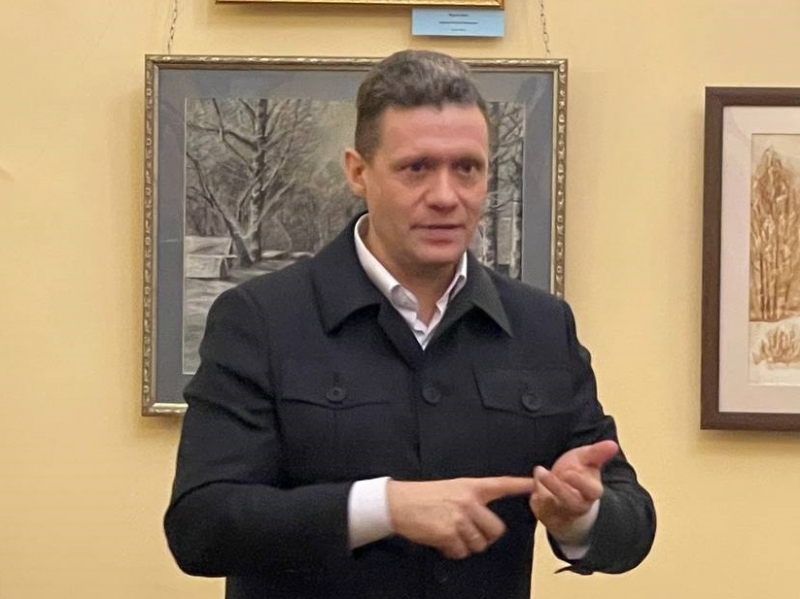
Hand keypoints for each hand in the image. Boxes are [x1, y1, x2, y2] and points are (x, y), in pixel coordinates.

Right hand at [387, 476, 534, 559]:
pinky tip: (442, 540)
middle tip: (469, 532)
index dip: (520, 485)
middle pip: (496, 529)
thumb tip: (484, 519)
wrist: (398, 503)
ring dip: (466, 544)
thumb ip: (470, 499)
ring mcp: (459, 517)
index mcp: (470, 487)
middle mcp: (468, 501)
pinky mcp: (449, 533)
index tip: (535, 484)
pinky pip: (461, 551)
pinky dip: (452, 550)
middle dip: (485, 536)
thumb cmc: (423, 497)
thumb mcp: (451, 489)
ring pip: (479, 543)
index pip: (501, 484)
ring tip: (451, 534)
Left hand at [529, 440, 617, 542]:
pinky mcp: (547, 516)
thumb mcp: (586, 459)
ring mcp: (562, 513)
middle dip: (555, 487)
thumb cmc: (579, 473)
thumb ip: (598, 453)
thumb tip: (613, 444)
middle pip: (570, 501)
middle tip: (540, 470)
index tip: (569, 473)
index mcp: (591, 491)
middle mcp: (578, 505)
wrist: (567, 494)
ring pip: (551, 506)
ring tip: (538, 471)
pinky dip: (534, 497)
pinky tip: (531, 485)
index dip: (581, 483)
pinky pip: (538, 508)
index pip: (592, 491)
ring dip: (541, 489)